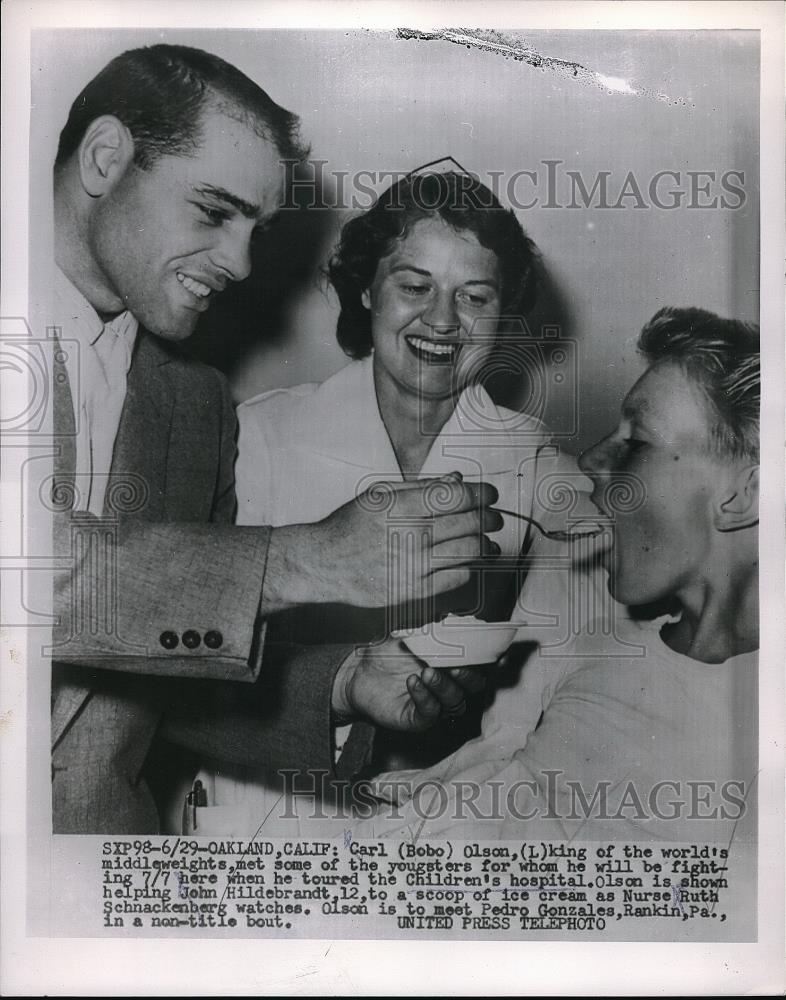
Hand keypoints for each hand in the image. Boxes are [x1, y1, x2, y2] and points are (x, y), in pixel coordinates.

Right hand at [263, 472, 500, 612]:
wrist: (324, 565)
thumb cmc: (351, 525)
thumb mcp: (379, 494)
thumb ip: (420, 487)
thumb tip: (458, 479)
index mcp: (403, 506)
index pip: (458, 496)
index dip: (481, 493)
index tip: (489, 495)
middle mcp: (412, 535)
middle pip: (470, 523)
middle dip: (490, 517)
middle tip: (493, 517)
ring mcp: (414, 565)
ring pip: (470, 551)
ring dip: (487, 544)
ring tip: (489, 542)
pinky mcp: (414, 591)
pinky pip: (457, 578)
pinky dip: (469, 567)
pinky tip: (468, 562)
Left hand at [331, 637, 486, 731]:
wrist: (359, 671)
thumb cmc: (388, 653)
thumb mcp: (410, 635)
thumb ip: (432, 629)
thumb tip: (449, 616)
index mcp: (452, 666)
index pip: (480, 667)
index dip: (490, 663)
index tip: (496, 656)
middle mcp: (448, 687)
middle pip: (473, 687)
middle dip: (468, 677)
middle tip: (454, 667)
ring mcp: (434, 705)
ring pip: (454, 702)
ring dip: (444, 687)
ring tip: (426, 672)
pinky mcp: (417, 719)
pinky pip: (429, 713)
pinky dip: (424, 697)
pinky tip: (412, 682)